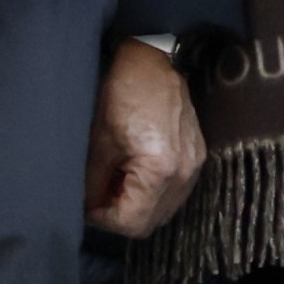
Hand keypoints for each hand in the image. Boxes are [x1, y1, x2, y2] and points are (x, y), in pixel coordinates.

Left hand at [86, 37, 202, 238]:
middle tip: (97, 197)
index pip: (132, 222)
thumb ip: (94, 182)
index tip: (87, 206)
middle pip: (151, 222)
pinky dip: (152, 192)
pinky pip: (174, 191)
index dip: (104, 220)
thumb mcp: (99, 140)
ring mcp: (195, 165)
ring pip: (164, 210)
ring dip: (137, 206)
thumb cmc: (122, 93)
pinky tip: (133, 173)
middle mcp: (185, 173)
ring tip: (114, 183)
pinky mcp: (197, 156)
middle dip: (120, 215)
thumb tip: (88, 208)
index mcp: (160, 170)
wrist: (152, 61)